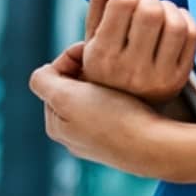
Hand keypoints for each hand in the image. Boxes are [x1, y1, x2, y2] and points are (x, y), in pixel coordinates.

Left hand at [30, 41, 164, 174]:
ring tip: (120, 74)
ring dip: (104, 80)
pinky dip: (119, 92)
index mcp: (56, 124)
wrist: (153, 144)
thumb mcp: (67, 97)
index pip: (53, 77)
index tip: (91, 50)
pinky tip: (131, 90)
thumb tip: (42, 72)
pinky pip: (113, 105)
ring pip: (94, 94)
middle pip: (73, 85)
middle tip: (108, 61)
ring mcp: (98, 136)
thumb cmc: (112, 117)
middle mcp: (73, 133)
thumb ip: (45, 82)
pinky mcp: (121, 136)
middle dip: (87, 70)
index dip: (70, 59)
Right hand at [83, 0, 195, 104]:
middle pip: (152, 10)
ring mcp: (157, 78)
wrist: (124, 108)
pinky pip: (193, 33)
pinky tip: (170, 25)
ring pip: (175, 21)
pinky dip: (184, 19)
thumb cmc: (107, 63)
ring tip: (156, 15)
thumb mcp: (94, 32)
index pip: (124, 2)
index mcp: (100, 57)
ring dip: (167, 8)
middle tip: (142, 3)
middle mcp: (129, 71)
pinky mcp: (179, 79)